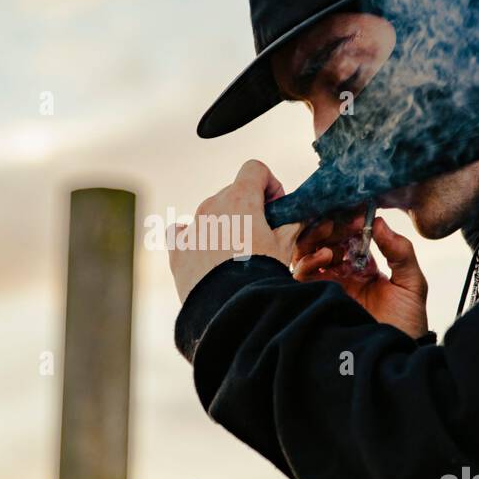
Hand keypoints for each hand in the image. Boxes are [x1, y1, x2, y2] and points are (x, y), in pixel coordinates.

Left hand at [168, 159, 301, 302]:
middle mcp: (211, 206)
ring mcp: (191, 226)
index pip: (254, 169)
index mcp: (239, 198)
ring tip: (236, 255)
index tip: (275, 207)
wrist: (232, 309)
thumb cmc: (262, 275)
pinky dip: (193, 237)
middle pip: (232, 192)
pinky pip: (181, 232)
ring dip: (224, 224)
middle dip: (248, 208)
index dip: (269, 184)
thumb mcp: (286, 246)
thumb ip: (294, 221)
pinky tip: (204, 252)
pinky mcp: (177, 249)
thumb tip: (301, 213)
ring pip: (210, 213)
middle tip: (260, 236)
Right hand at [291, 210, 428, 337]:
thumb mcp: (411, 283)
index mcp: (364, 265)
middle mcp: (342, 272)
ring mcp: (328, 285)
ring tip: (330, 237)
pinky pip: (301, 274)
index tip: (358, 215)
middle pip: (324, 239)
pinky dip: (308, 259)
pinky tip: (325, 256)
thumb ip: (400, 251)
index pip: (349, 235)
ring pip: (308, 251)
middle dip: (328, 225)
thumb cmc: (406, 324)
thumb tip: (380, 222)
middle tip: (337, 220)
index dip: (350, 221)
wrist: (394, 356)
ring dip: (315, 238)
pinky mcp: (316, 298)